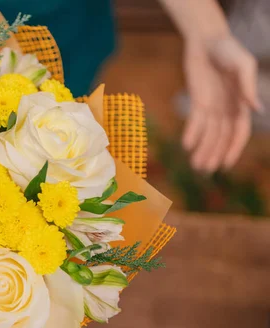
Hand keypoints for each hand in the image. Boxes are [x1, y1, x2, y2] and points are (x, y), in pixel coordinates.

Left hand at [182, 34, 262, 171]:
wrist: (207, 41)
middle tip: (205, 171)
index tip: (225, 165)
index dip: (232, 148)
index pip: (238, 132)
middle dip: (214, 154)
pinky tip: (187, 145)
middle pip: (221, 137)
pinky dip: (192, 133)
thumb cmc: (229, 50)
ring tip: (196, 165)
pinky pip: (195, 121)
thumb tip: (256, 109)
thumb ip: (247, 86)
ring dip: (203, 149)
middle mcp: (228, 108)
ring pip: (208, 133)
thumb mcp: (243, 65)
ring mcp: (213, 106)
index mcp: (242, 103)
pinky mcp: (198, 101)